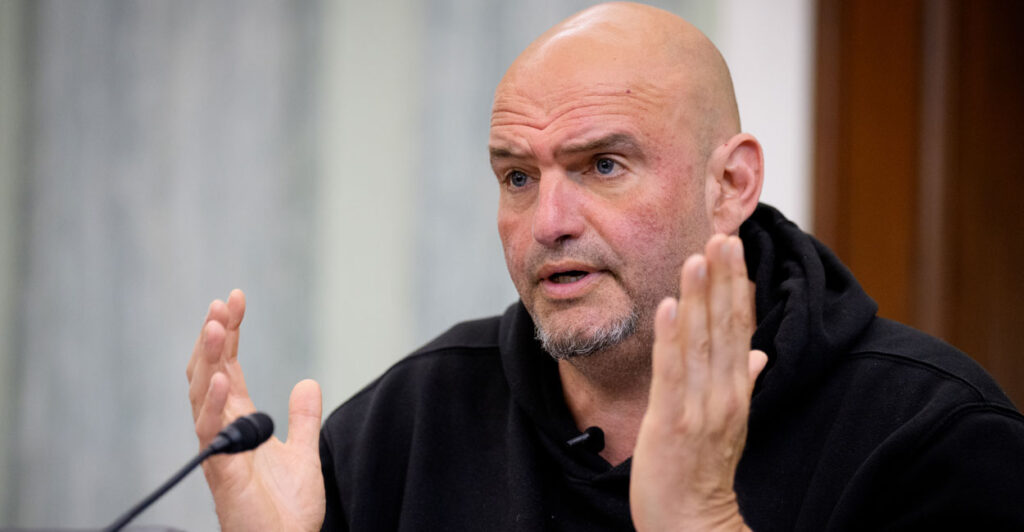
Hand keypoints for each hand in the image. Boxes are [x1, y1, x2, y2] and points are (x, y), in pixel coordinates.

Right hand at [186, 289, 324, 531]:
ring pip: (202, 395)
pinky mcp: (221, 471)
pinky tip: (222, 376)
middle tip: (223, 303)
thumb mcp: (303, 452)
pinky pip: (211, 433)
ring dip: (210, 359)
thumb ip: (303, 418)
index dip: (232, 332)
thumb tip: (308, 382)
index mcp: (240, 422)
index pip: (230, 366)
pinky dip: (213, 404)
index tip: (236, 298)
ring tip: (218, 325)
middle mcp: (223, 430)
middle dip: (215, 336)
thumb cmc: (287, 510)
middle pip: (210, 372)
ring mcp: (219, 449)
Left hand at [630, 235, 767, 530]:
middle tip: (723, 234)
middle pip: (727, 326)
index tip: (733, 247)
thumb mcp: (729, 423)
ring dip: (700, 297)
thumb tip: (758, 353)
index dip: (737, 285)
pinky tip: (670, 306)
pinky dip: (672, 338)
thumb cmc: (702, 472)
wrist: (693, 524)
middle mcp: (725, 393)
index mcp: (736, 390)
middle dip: (725, 279)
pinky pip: (673, 373)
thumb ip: (742, 383)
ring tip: (697, 256)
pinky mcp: (672, 422)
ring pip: (702, 342)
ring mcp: (701, 407)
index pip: (741, 327)